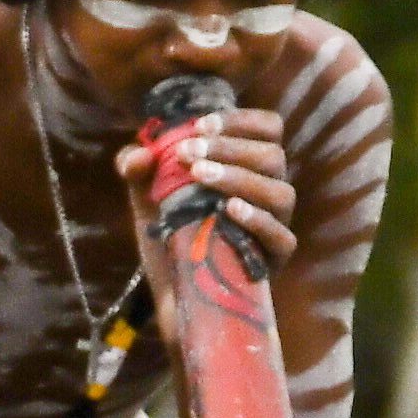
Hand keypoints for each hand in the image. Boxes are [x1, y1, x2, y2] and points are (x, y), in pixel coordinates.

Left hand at [118, 103, 297, 296]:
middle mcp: (267, 195)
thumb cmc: (169, 239)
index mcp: (248, 170)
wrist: (172, 298)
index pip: (268, 129)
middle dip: (229, 148)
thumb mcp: (147, 200)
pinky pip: (282, 238)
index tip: (200, 126)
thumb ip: (136, 171)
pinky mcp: (272, 263)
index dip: (240, 120)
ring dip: (241, 178)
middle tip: (187, 156)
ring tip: (200, 177)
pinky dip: (258, 220)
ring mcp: (273, 229)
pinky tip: (229, 210)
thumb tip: (138, 156)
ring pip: (281, 193)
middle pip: (272, 156)